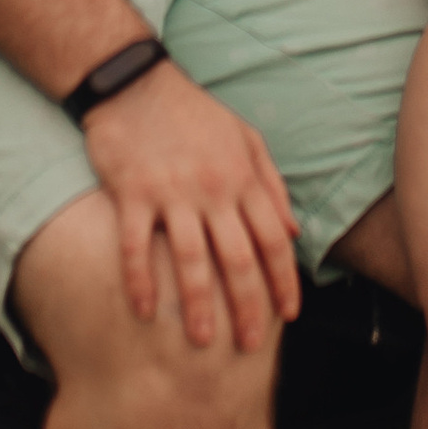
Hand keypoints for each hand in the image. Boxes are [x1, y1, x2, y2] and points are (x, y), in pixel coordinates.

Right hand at [82, 58, 302, 353]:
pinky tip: (146, 311)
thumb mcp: (245, 138)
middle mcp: (213, 189)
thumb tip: (294, 230)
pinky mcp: (133, 193)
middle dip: (248, 306)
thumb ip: (271, 184)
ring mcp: (172, 192)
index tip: (288, 316)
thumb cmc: (192, 113)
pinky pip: (136, 246)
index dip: (283, 281)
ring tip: (201, 343)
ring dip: (199, 305)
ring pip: (192, 259)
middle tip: (249, 345)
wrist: (135, 83)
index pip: (273, 240)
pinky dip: (140, 281)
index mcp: (243, 178)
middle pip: (239, 258)